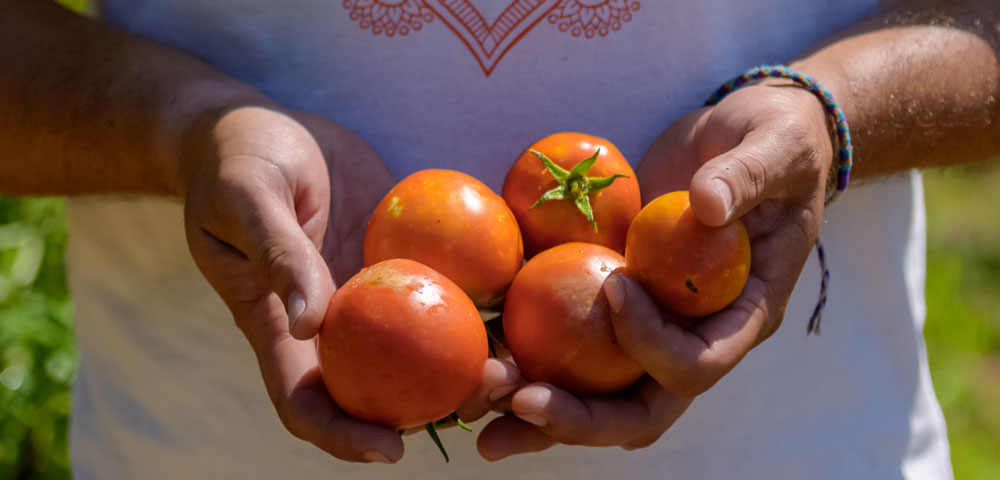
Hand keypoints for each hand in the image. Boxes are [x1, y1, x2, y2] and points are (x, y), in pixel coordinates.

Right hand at [181, 106, 520, 462]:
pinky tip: (520, 298)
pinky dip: (477, 301)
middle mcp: (331, 324)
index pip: (304, 401)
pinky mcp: (399, 258)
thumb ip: (277, 254)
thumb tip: (311, 322)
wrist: (255, 126)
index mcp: (281, 326)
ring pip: (420, 347)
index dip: (341, 436)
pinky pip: (440, 287)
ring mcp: (369, 295)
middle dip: (433, 410)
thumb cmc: (235, 160)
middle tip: (490, 398)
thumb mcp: (248, 198)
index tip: (390, 450)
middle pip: (378, 388)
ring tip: (520, 363)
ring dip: (468, 364)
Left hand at [476, 84, 832, 458]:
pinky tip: (472, 352)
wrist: (747, 136)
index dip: (653, 344)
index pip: (699, 363)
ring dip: (534, 404)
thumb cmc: (777, 142)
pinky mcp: (610, 300)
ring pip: (593, 391)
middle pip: (638, 408)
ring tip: (473, 407)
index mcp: (742, 314)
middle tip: (517, 407)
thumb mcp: (775, 148)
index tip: (616, 287)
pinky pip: (566, 340)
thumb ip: (745, 176)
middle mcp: (692, 335)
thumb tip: (707, 205)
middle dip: (578, 419)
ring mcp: (648, 324)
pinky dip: (521, 354)